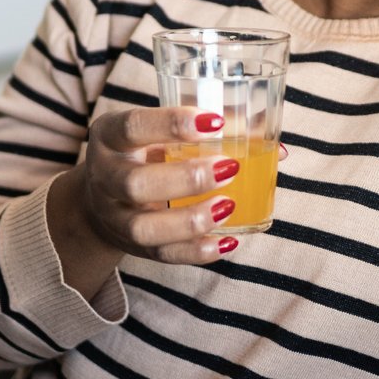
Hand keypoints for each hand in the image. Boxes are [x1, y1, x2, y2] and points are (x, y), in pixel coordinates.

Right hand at [57, 107, 241, 267]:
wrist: (102, 198)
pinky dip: (197, 251)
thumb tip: (276, 147)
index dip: (172, 124)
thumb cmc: (144, 153)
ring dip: (190, 220)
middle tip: (229, 168)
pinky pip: (163, 255)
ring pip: (144, 228)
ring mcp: (115, 217)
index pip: (133, 127)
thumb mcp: (159, 131)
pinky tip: (227, 240)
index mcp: (110, 136)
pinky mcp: (133, 246)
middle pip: (136, 184)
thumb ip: (212, 131)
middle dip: (186, 179)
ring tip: (228, 206)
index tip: (215, 123)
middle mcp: (105, 177)